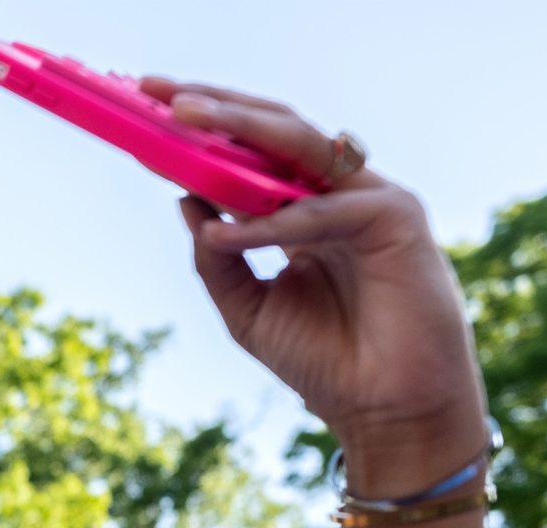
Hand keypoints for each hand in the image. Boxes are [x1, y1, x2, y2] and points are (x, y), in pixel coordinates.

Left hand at [142, 76, 490, 492]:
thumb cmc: (326, 364)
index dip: (206, 129)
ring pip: (302, 146)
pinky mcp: (398, 219)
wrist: (384, 414)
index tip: (149, 110)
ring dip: (241, 128)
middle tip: (159, 92)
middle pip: (275, 132)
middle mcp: (339, 196)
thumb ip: (218, 257)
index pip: (254, 153)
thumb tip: (184, 199)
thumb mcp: (249, 308)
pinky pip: (323, 210)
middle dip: (217, 107)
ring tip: (185, 118)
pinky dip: (274, 221)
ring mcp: (371, 201)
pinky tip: (227, 229)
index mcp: (307, 212)